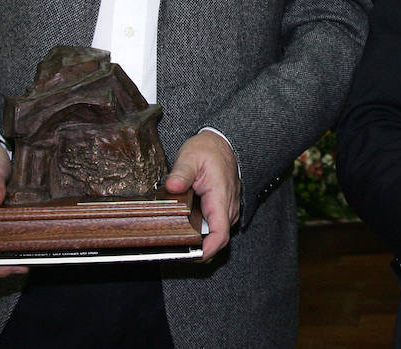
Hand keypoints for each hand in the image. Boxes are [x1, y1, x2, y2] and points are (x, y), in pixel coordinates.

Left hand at [166, 131, 240, 261]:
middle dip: (198, 250)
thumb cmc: (208, 151)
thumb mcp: (191, 157)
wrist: (222, 143)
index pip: (220, 234)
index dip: (208, 250)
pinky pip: (214, 228)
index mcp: (220, 198)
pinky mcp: (222, 210)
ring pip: (216, 235)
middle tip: (172, 251)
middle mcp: (228, 208)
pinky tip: (184, 229)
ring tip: (175, 240)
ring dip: (199, 241)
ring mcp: (227, 210)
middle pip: (217, 240)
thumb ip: (182, 173)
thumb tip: (172, 186)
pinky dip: (201, 233)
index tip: (192, 256)